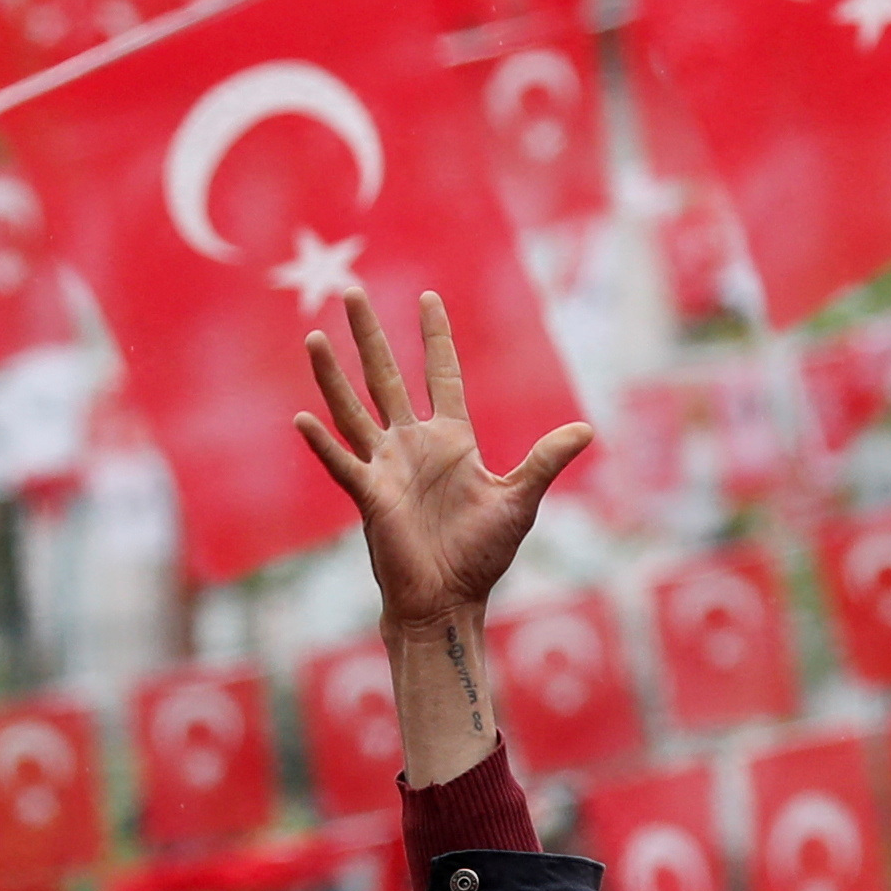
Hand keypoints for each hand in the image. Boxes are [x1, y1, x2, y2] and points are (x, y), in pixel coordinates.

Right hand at [294, 289, 590, 631]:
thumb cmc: (481, 554)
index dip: (435, 337)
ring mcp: (387, 467)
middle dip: (370, 335)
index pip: (441, 374)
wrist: (450, 600)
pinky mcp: (370, 496)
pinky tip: (303, 418)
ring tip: (314, 337)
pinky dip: (323, 443)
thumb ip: (545, 461)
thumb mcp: (519, 500)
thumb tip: (587, 429)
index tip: (428, 298)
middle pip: (386, 377)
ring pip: (354, 410)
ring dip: (333, 376)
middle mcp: (412, 444)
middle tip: (351, 290)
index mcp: (451, 439)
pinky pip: (343, 463)